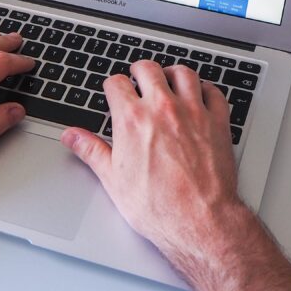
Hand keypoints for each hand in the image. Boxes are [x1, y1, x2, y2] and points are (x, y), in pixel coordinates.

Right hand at [60, 60, 244, 259]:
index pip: (117, 83)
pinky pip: (214, 92)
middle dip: (139, 70)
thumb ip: (91, 151)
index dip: (112, 86)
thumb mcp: (113, 179)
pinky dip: (206, 89)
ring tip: (168, 79)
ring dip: (172, 73)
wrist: (199, 220)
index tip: (114, 91)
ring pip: (183, 73)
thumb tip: (73, 137)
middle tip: (138, 77)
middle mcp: (162, 108)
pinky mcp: (218, 122)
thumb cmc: (158, 206)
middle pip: (148, 69)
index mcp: (133, 119)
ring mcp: (193, 112)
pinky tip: (201, 95)